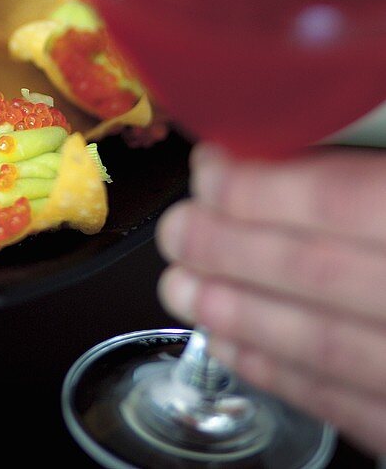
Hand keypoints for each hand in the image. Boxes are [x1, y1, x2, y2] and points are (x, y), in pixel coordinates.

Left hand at [156, 143, 385, 456]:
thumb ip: (365, 152)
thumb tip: (284, 132)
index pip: (338, 202)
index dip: (259, 190)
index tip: (207, 170)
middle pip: (316, 275)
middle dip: (228, 250)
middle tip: (175, 231)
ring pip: (324, 348)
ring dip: (239, 315)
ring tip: (181, 287)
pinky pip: (349, 407)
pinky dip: (281, 376)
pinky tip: (229, 346)